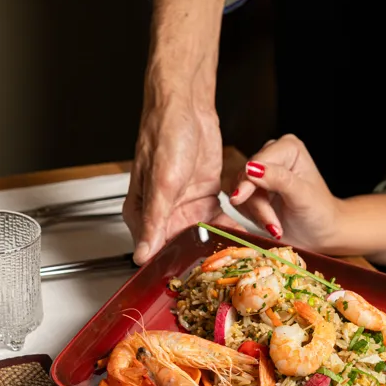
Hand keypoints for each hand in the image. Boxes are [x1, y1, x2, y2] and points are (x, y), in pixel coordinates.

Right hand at [123, 98, 223, 263]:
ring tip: (239, 259)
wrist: (187, 106)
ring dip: (218, 244)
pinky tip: (244, 237)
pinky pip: (219, 220)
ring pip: (202, 235)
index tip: (194, 279)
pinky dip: (230, 228)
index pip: (154, 251)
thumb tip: (141, 254)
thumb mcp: (161, 183)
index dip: (172, 266)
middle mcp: (163, 212)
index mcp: (142, 213)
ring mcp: (185, 205)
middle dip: (201, 258)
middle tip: (224, 271)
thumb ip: (154, 221)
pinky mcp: (205, 196)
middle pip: (181, 247)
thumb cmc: (164, 135)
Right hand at [228, 135, 343, 251]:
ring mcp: (260, 173)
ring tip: (275, 227)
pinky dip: (252, 217)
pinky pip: (240, 203)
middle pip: (246, 178)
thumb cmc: (319, 213)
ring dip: (256, 214)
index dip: (248, 182)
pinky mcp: (252, 190)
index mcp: (288, 148)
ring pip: (239, 192)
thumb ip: (279, 179)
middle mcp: (272, 155)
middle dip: (258, 205)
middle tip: (272, 226)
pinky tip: (269, 223)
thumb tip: (252, 168)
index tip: (240, 199)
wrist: (320, 233)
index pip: (257, 162)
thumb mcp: (302, 196)